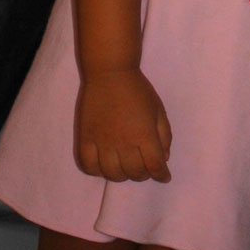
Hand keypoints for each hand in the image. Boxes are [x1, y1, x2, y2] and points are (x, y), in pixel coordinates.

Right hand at [76, 68, 171, 182]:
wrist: (110, 73)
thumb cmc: (138, 90)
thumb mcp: (158, 109)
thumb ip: (164, 135)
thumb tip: (164, 158)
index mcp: (144, 134)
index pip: (155, 166)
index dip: (162, 175)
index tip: (164, 176)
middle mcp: (123, 143)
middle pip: (134, 173)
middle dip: (144, 175)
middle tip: (145, 168)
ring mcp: (102, 142)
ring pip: (112, 174)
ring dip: (122, 175)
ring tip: (125, 167)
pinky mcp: (85, 139)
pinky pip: (88, 166)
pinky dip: (97, 171)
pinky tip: (104, 165)